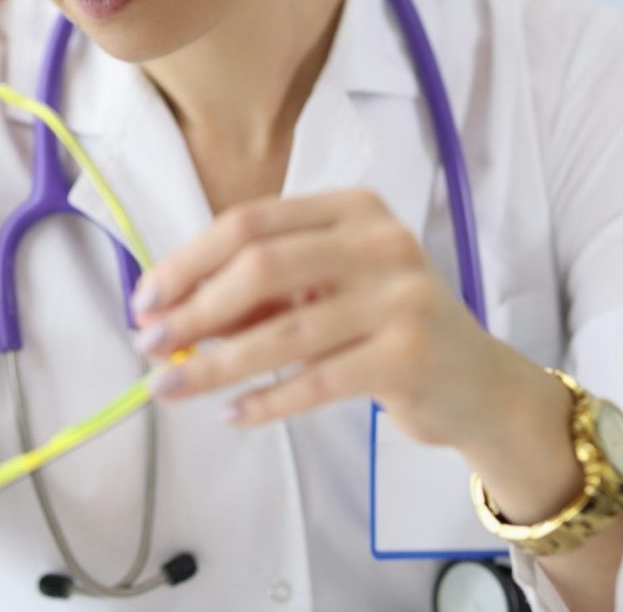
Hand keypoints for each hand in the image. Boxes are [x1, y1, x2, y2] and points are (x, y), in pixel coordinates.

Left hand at [132, 188, 542, 450]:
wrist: (477, 382)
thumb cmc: (384, 325)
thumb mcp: (323, 291)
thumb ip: (258, 296)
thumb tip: (172, 317)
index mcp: (351, 208)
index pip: (250, 223)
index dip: (188, 261)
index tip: (145, 299)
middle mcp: (380, 240)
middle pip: (262, 266)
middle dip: (193, 308)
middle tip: (148, 345)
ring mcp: (401, 295)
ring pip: (285, 330)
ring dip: (215, 364)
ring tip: (167, 388)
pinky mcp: (411, 354)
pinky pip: (319, 380)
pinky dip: (268, 399)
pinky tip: (232, 414)